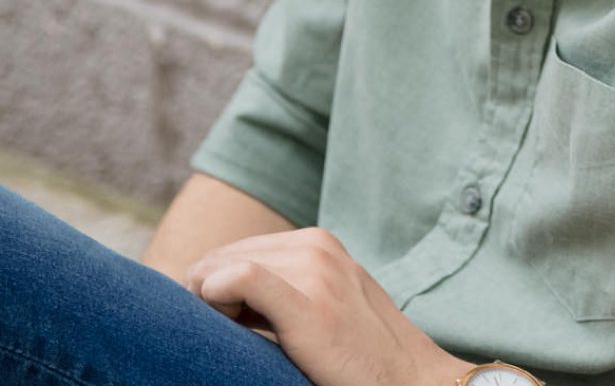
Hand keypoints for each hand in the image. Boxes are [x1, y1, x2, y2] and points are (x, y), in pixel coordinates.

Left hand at [186, 228, 475, 385]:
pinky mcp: (311, 304)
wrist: (408, 378)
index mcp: (318, 242)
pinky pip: (241, 279)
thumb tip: (218, 289)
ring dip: (211, 302)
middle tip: (225, 331)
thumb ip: (285, 283)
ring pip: (224, 267)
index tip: (220, 320)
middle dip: (206, 293)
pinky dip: (217, 295)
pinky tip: (229, 321)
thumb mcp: (324, 300)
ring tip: (236, 335)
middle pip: (223, 257)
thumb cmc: (359, 353)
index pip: (234, 249)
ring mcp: (316, 271)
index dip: (211, 284)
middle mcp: (316, 247)